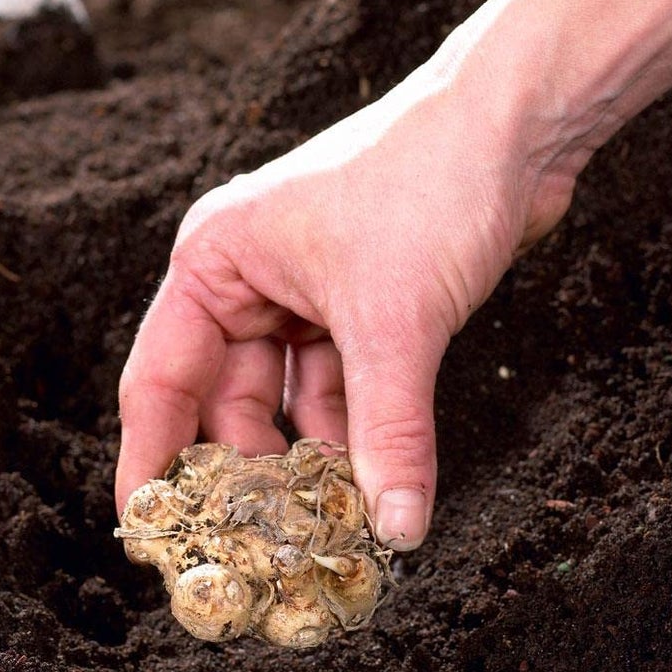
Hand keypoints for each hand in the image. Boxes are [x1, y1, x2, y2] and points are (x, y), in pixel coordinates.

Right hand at [115, 50, 577, 548]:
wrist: (520, 122)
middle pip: (224, 402)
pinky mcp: (359, 308)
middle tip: (258, 549)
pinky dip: (353, 437)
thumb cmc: (430, 182)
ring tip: (322, 529)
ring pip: (287, 403)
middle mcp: (246, 280)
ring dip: (306, 462)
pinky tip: (371, 486)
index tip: (151, 537)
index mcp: (215, 262)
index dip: (152, 463)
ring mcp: (303, 295)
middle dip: (244, 475)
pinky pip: (340, 392)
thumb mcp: (395, 322)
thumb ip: (388, 433)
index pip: (160, 382)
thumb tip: (395, 528)